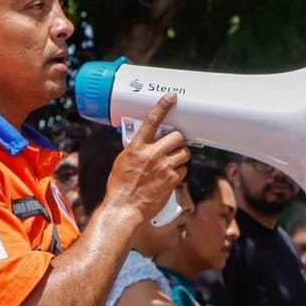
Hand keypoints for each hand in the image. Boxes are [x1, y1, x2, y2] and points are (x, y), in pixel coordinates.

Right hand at [103, 95, 189, 220]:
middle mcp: (152, 155)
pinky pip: (184, 170)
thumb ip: (136, 149)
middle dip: (178, 140)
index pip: (151, 120)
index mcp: (137, 147)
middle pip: (177, 137)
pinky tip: (169, 176)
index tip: (171, 97)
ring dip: (181, 156)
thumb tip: (144, 143)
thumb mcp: (122, 161)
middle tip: (173, 146)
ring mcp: (164, 167)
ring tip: (171, 162)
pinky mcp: (172, 180)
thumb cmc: (120, 186)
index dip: (163, 106)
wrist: (124, 207)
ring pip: (184, 153)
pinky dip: (179, 171)